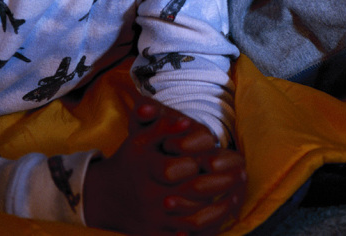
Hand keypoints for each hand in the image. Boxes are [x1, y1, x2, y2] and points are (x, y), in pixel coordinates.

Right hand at [84, 99, 246, 235]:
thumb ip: (163, 126)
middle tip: (243, 174)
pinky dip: (208, 229)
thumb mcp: (140, 139)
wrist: (102, 197)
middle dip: (224, 183)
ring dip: (221, 209)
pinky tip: (221, 217)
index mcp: (147, 170)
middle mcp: (150, 197)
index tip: (219, 156)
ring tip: (236, 196)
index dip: (202, 161)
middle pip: (195, 193)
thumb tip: (187, 121)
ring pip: (195, 220)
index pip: (180, 167)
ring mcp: (154, 220)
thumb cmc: (129, 161)